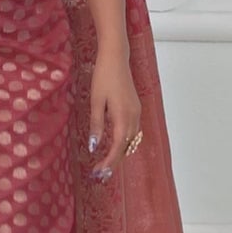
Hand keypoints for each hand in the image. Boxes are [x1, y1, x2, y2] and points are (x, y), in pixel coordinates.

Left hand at [88, 51, 139, 178]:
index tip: (98, 173)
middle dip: (113, 162)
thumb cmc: (103, 77)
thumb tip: (94, 147)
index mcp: (123, 116)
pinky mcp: (135, 108)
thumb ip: (96, 125)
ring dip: (119, 153)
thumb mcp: (96, 101)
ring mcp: (136, 112)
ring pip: (130, 140)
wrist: (116, 58)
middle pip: (126, 147)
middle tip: (99, 174)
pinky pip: (131, 131)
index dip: (109, 162)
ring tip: (105, 164)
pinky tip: (113, 145)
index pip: (118, 147)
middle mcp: (134, 117)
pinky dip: (123, 142)